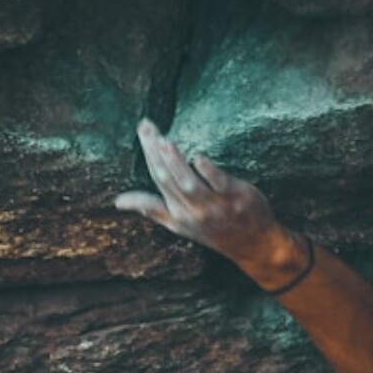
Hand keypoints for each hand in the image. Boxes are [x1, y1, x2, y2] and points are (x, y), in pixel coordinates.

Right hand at [114, 119, 289, 268]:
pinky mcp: (235, 199)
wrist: (253, 246)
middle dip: (155, 152)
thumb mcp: (179, 224)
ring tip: (163, 141)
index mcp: (177, 213)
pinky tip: (199, 158)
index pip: (158, 179)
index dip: (148, 155)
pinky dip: (208, 172)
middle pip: (168, 178)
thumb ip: (151, 209)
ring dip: (175, 163)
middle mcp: (192, 211)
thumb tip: (119, 202)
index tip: (142, 130)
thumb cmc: (215, 231)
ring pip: (189, 184)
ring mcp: (214, 206)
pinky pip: (219, 185)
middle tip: (146, 126)